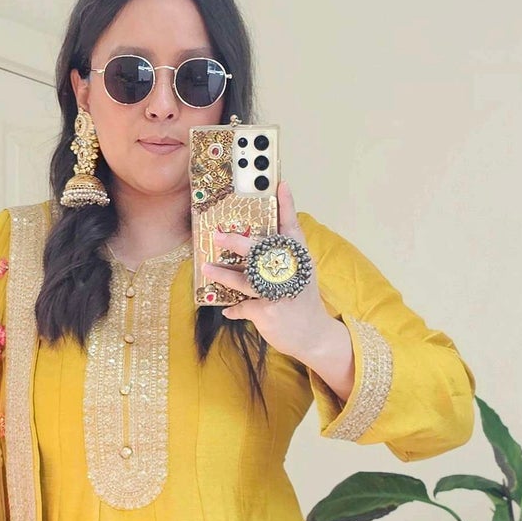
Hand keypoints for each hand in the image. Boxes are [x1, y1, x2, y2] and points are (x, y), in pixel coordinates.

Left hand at [201, 181, 333, 363]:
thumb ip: (282, 261)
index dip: (287, 206)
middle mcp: (290, 272)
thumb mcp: (300, 276)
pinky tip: (229, 310)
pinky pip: (244, 306)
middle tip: (217, 234)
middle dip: (236, 242)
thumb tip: (256, 249)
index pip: (292, 228)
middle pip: (260, 251)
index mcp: (299, 259)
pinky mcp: (269, 311)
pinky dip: (235, 309)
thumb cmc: (302, 303)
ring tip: (206, 267)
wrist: (315, 336)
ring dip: (223, 274)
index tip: (281, 184)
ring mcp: (278, 291)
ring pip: (245, 279)